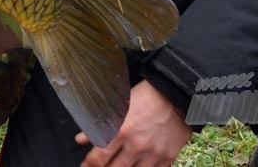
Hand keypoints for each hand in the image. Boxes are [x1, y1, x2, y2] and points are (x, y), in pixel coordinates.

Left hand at [77, 81, 192, 166]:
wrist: (176, 97)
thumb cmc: (146, 98)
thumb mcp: (119, 106)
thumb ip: (99, 125)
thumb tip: (80, 139)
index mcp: (121, 132)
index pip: (99, 158)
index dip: (88, 165)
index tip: (85, 166)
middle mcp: (136, 146)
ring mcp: (152, 155)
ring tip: (116, 166)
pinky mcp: (167, 158)